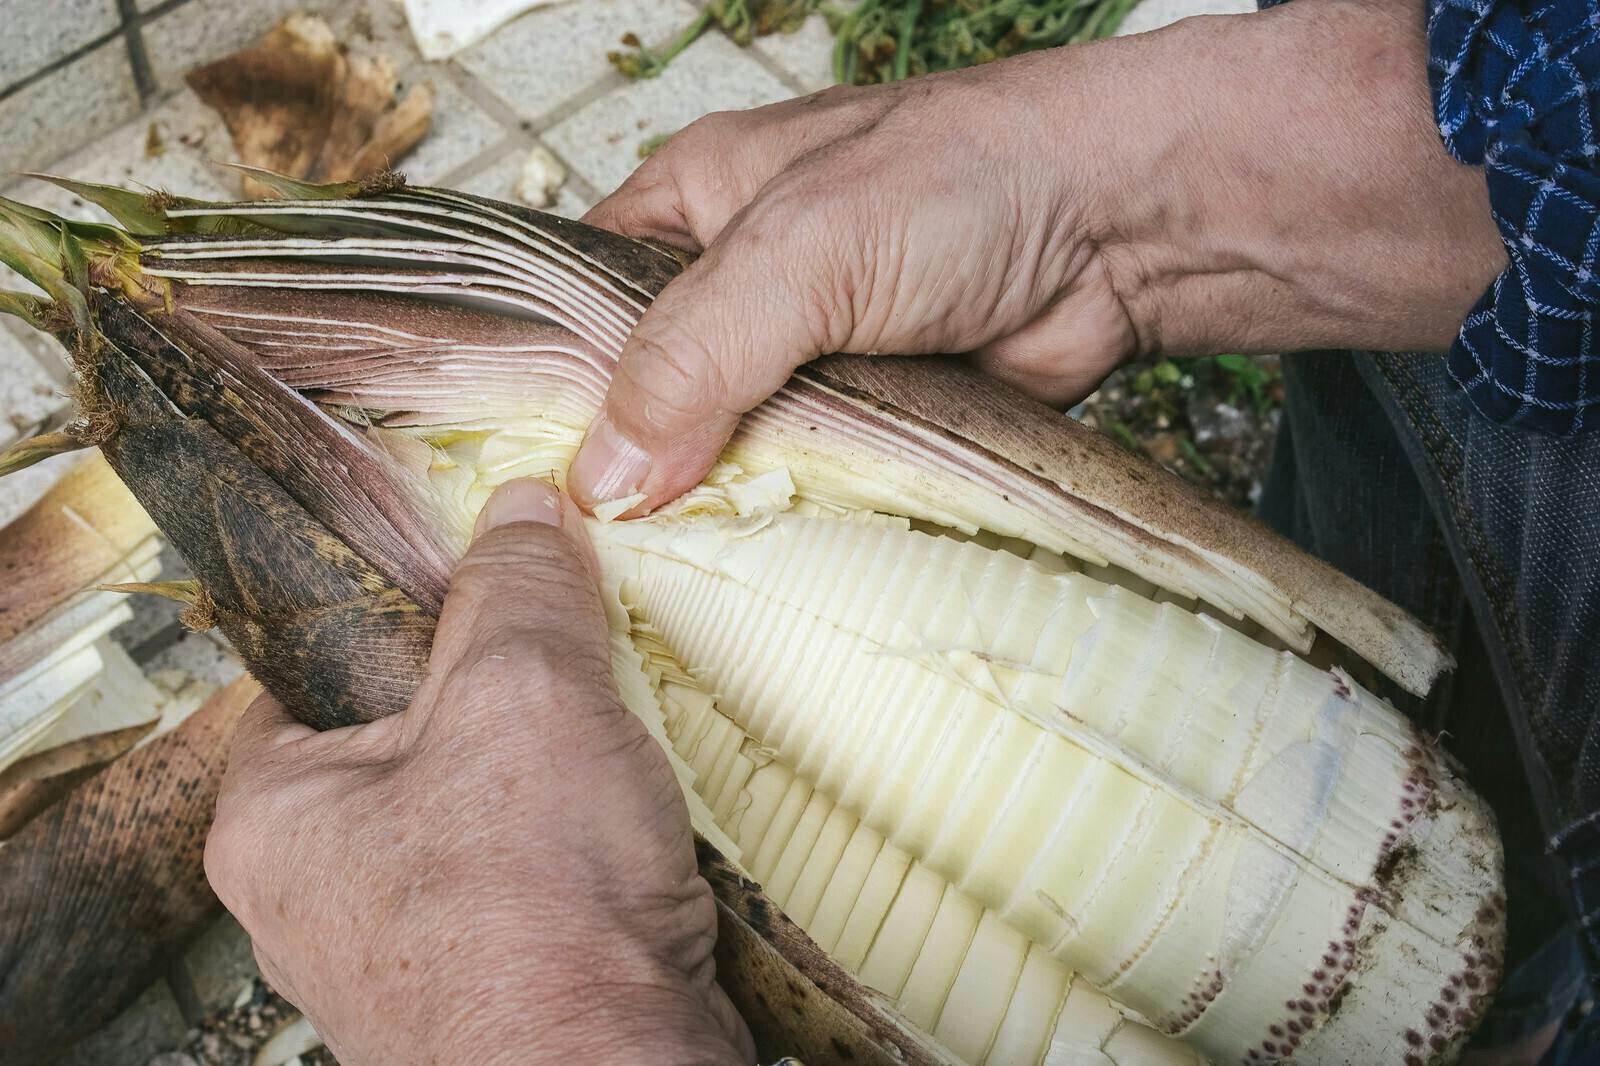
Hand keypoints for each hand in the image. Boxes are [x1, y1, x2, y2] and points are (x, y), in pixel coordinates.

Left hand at [204, 480, 751, 1065]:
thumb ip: (518, 587)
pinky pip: (534, 875)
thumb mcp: (525, 693)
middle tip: (566, 664)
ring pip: (482, 809)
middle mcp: (321, 896)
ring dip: (555, 772)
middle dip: (500, 696)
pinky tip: (631, 828)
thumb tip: (522, 514)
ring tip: (612, 747)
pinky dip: (584, 843)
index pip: (315, 670)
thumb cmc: (531, 922)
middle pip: (412, 737)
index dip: (405, 615)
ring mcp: (407, 950)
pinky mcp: (493, 983)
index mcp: (274, 820)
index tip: (476, 588)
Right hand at [570, 0, 1505, 512]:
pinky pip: (805, 481)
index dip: (545, 384)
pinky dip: (789, 520)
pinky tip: (752, 575)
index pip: (578, 302)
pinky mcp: (871, 418)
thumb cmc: (965, 180)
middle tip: (589, 553)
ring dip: (713, 502)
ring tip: (656, 583)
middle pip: (650, 391)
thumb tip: (607, 475)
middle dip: (629, 463)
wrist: (1125, 226)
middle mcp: (742, 283)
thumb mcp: (799, 250)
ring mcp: (808, 356)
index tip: (515, 478)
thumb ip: (694, 354)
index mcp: (693, 206)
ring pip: (727, 447)